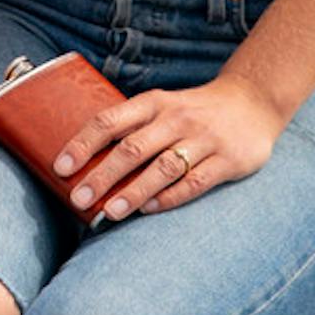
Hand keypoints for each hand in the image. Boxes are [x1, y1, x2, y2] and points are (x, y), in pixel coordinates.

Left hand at [51, 74, 285, 221]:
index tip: (61, 167)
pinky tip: (149, 210)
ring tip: (110, 212)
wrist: (253, 102)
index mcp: (153, 103)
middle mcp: (176, 119)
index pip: (109, 121)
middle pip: (132, 148)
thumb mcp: (161, 107)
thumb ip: (132, 128)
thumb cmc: (192, 111)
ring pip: (163, 168)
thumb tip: (87, 163)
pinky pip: (196, 182)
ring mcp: (204, 139)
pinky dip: (170, 197)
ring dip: (134, 191)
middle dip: (102, 175)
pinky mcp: (229, 160)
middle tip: (78, 199)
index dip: (83, 144)